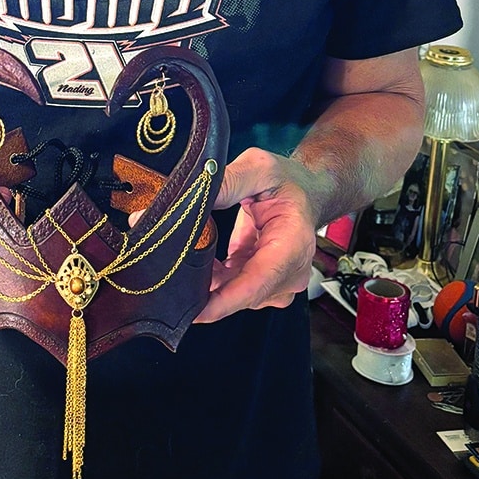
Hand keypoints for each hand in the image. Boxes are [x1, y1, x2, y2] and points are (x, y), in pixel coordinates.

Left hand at [194, 146, 320, 321]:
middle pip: (244, 293)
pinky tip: (202, 260)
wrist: (304, 192)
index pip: (258, 282)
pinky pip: (234, 289)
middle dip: (208, 288)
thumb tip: (193, 197)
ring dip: (210, 281)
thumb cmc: (287, 181)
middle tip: (173, 271)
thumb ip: (227, 181)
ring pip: (236, 294)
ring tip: (188, 257)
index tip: (198, 311)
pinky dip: (215, 279)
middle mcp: (290, 271)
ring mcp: (278, 283)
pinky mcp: (264, 284)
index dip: (226, 301)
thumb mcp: (258, 168)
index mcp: (293, 243)